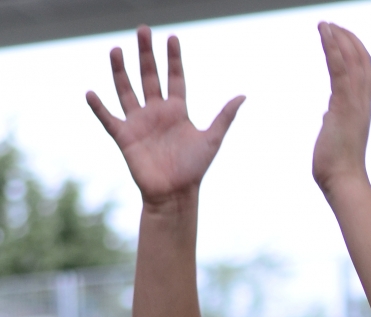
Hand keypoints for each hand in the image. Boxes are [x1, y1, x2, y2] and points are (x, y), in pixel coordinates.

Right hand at [87, 27, 243, 207]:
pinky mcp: (125, 137)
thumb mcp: (212, 140)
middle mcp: (156, 112)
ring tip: (116, 49)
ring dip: (120, 70)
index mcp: (177, 110)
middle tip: (142, 30)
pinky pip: (108, 119)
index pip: (175, 78)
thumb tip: (243, 96)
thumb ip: (224, 117)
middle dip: (146, 54)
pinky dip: (98, 107)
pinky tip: (90, 92)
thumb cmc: (194, 170)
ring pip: (126, 90)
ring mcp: (139, 123)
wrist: (175, 195)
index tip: (171, 37)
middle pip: (149, 76)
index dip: (173, 58)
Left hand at [312, 23, 370, 196]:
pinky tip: (324, 31)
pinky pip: (339, 67)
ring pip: (352, 60)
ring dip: (339, 38)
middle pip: (363, 62)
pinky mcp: (344, 104)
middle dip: (350, 41)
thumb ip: (335, 121)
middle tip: (334, 26)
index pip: (366, 75)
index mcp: (361, 111)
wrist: (344, 183)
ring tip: (326, 24)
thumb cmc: (338, 168)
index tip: (344, 41)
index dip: (358, 54)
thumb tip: (329, 116)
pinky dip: (332, 46)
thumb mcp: (336, 136)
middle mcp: (362, 103)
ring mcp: (355, 103)